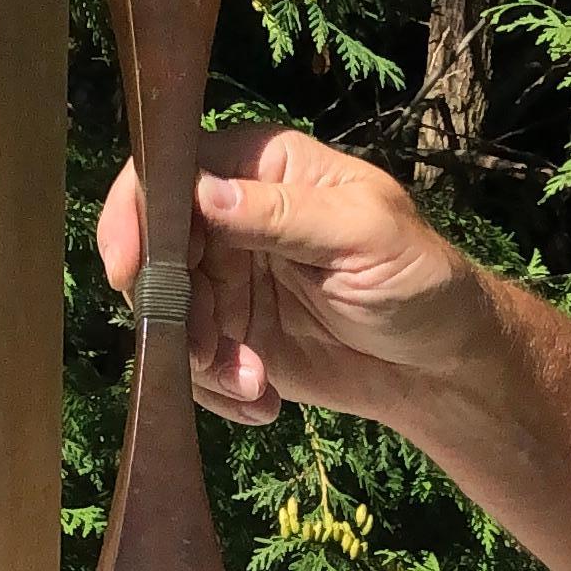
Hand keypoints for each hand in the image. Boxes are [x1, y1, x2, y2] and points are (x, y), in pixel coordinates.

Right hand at [95, 124, 498, 430]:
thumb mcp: (364, 236)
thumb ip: (284, 215)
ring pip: (166, 316)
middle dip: (171, 312)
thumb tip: (202, 193)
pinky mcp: (230, 335)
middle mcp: (232, 216)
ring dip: (198, 361)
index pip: (172, 171)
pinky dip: (217, 390)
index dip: (137, 215)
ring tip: (255, 384)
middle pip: (154, 251)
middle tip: (210, 354)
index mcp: (262, 168)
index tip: (131, 272)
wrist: (439, 367)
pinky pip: (191, 363)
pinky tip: (263, 402)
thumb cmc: (419, 281)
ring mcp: (226, 278)